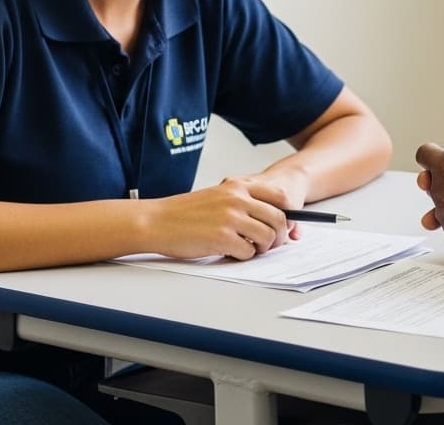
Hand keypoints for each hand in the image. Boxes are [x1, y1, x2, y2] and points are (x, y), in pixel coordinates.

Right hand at [142, 176, 293, 260]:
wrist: (155, 221)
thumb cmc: (184, 212)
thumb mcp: (218, 195)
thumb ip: (243, 201)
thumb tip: (270, 217)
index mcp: (238, 186)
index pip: (279, 196)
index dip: (287, 213)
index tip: (285, 224)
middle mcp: (238, 199)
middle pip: (279, 219)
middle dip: (279, 235)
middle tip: (270, 243)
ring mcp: (231, 218)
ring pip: (268, 237)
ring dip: (263, 248)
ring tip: (249, 248)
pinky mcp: (222, 238)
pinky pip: (249, 252)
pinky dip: (244, 256)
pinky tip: (231, 251)